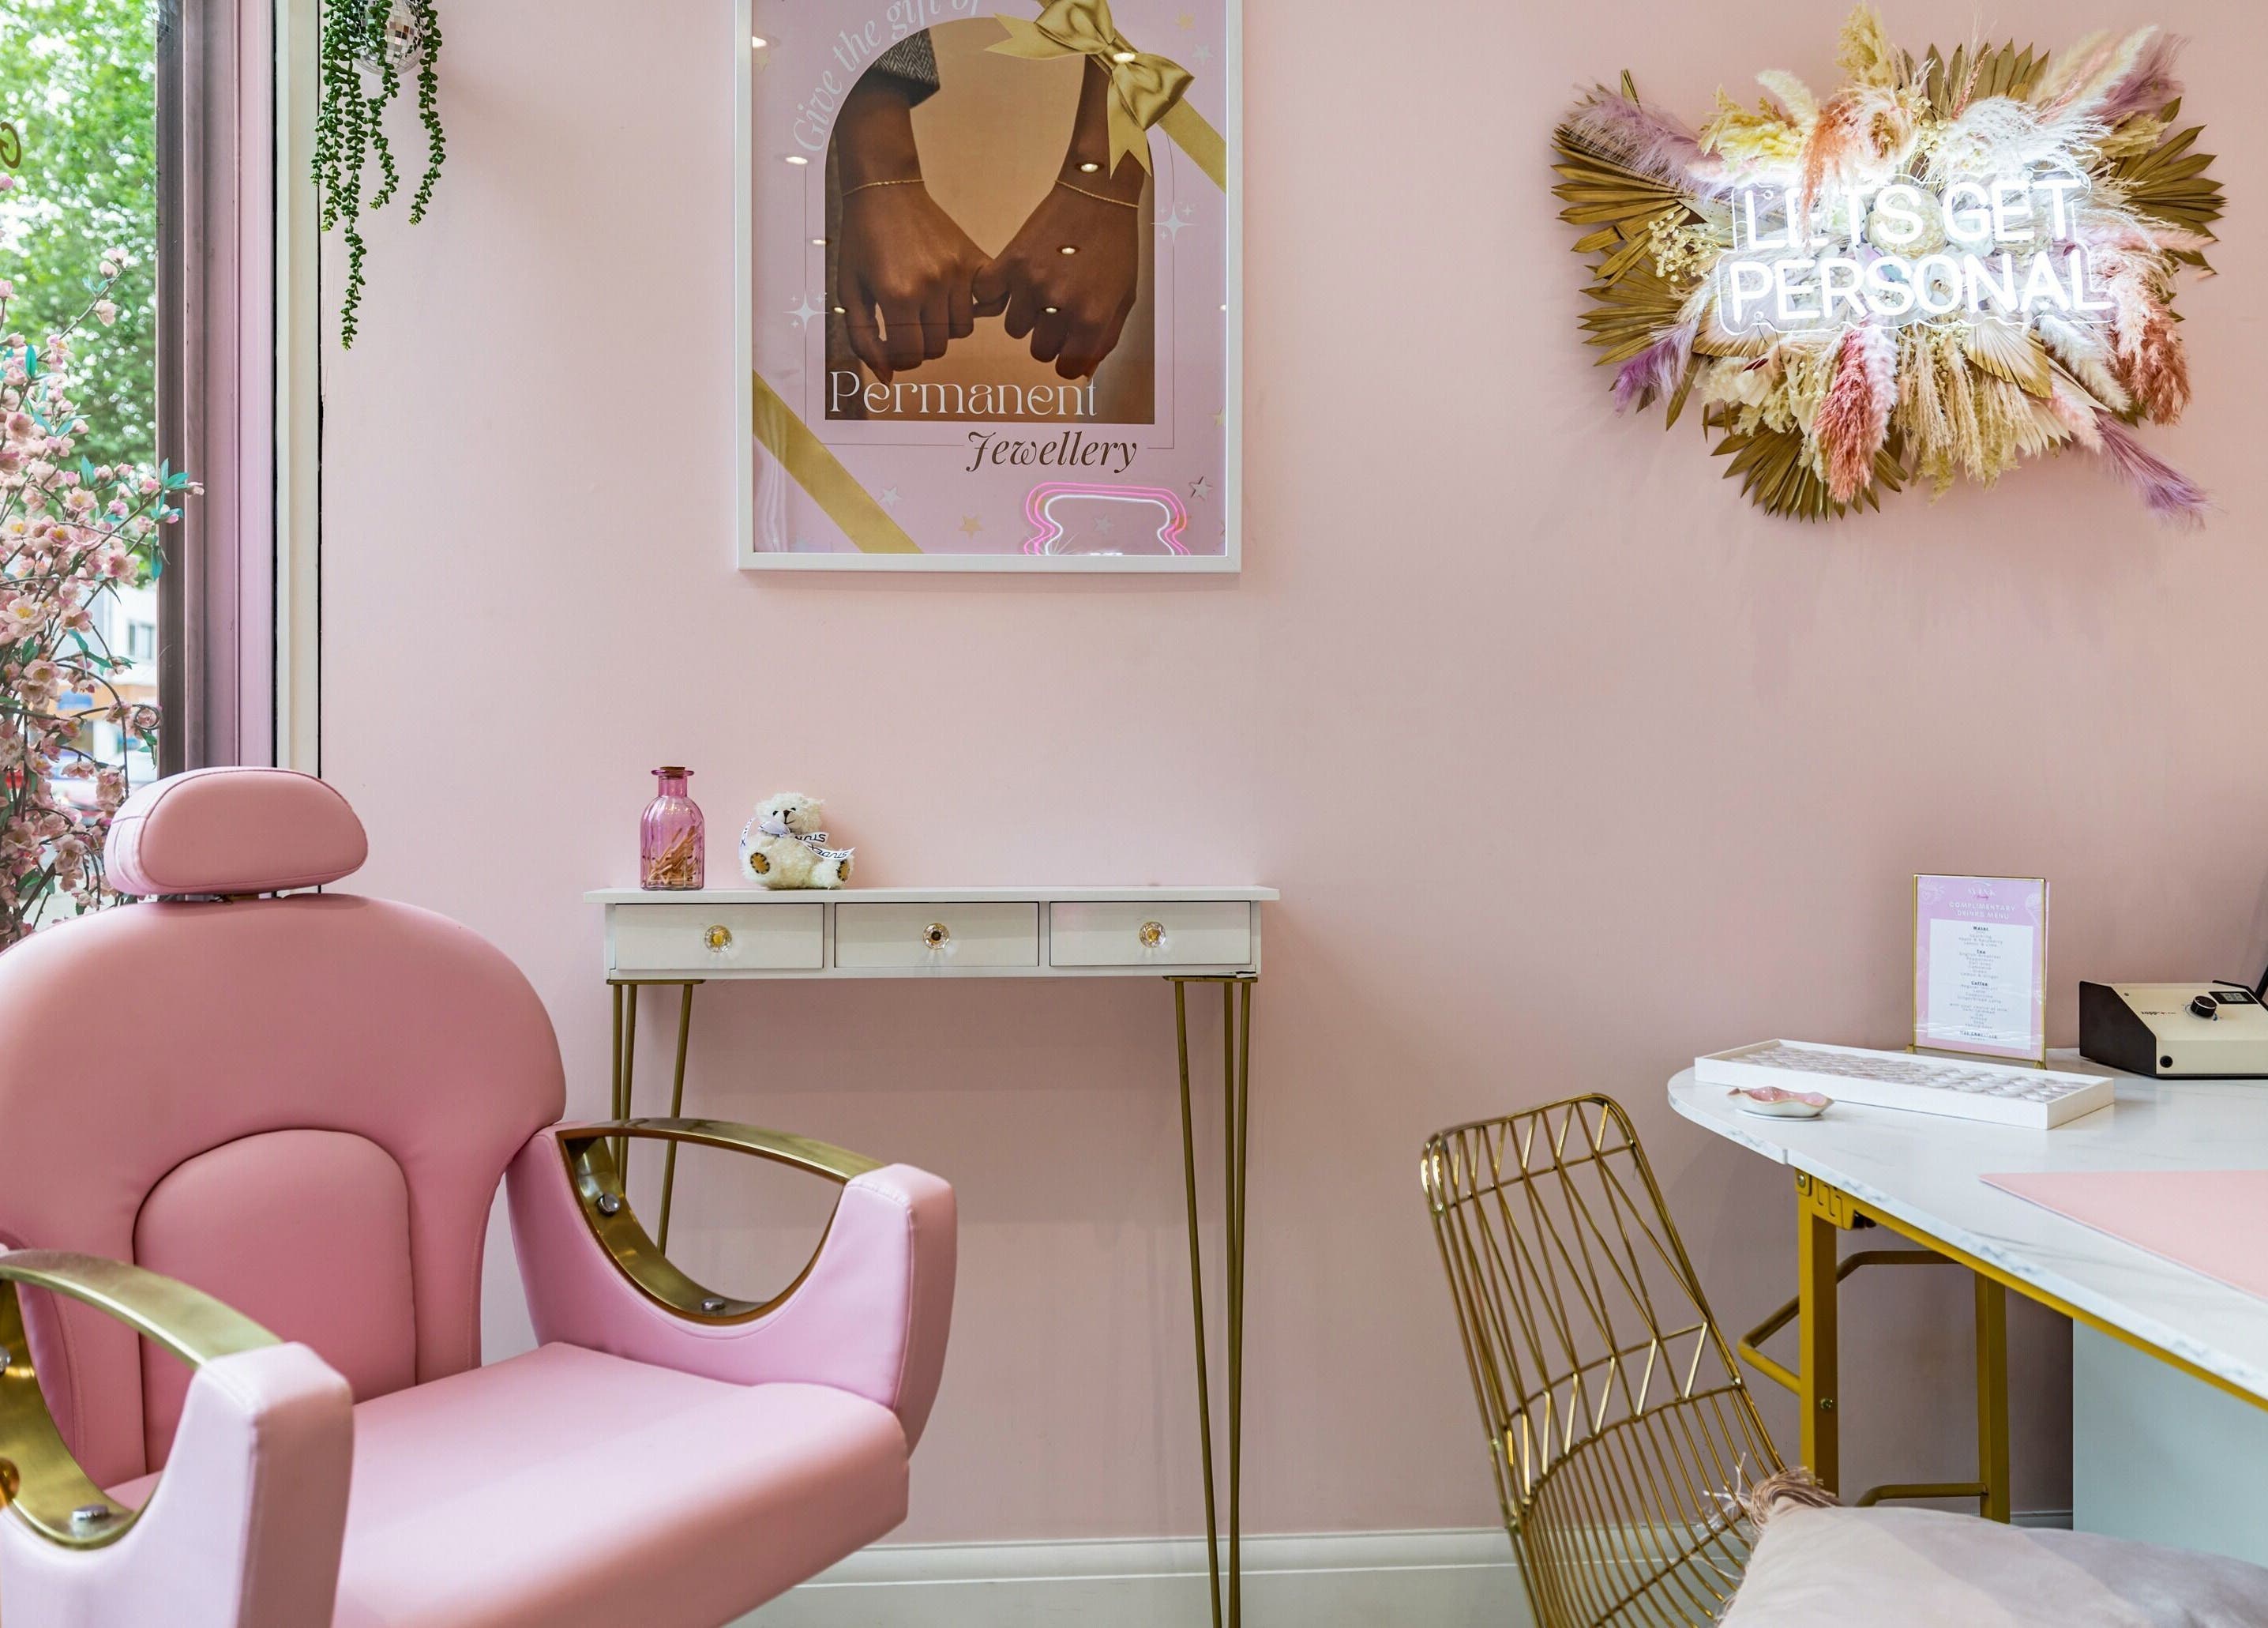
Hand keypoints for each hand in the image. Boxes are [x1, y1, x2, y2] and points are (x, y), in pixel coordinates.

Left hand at [830, 73, 987, 382]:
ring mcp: (957, 272)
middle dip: (919, 345)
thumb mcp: (849, 291)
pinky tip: (955, 298)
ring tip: (925, 306)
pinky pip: (988, 303)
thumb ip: (863, 339)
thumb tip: (887, 377)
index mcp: (898, 295)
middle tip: (906, 325)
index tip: (892, 346)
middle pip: (938, 347)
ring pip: (961, 331)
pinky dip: (975, 308)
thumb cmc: (861, 241)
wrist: (886, 191)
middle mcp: (932, 285)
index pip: (911, 356)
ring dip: (943, 327)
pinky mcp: (974, 259)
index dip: (900, 360)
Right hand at [973, 183, 1139, 379]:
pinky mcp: (1010, 262)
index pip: (1066, 368)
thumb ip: (1105, 339)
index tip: (1066, 346)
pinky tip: (1013, 281)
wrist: (1097, 194)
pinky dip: (996, 293)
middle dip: (1048, 337)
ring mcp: (1032, 284)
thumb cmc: (1116, 246)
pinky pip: (989, 297)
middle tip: (1057, 312)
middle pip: (1038, 351)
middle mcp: (1060, 306)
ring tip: (1041, 288)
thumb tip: (1083, 373)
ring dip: (1026, 315)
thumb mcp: (1124, 296)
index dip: (1067, 360)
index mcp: (1091, 318)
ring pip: (1014, 328)